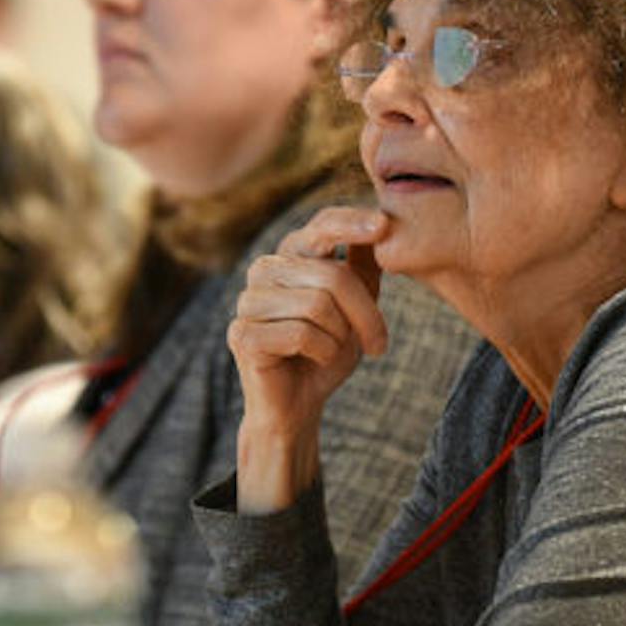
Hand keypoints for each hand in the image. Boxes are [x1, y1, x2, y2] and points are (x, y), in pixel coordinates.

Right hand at [226, 206, 390, 510]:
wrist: (299, 404)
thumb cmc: (327, 350)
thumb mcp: (357, 305)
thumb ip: (364, 264)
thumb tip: (383, 222)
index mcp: (291, 255)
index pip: (322, 225)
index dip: (352, 223)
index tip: (383, 225)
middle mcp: (265, 269)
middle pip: (332, 276)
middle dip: (366, 315)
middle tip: (378, 343)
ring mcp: (248, 300)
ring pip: (318, 306)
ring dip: (340, 338)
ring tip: (332, 351)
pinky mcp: (242, 333)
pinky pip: (301, 334)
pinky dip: (322, 352)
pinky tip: (312, 361)